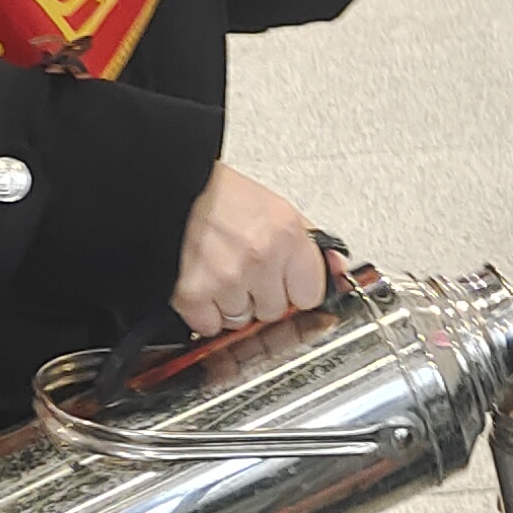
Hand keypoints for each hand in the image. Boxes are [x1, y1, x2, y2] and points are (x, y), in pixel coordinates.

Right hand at [173, 161, 328, 338]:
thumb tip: (339, 269)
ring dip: (232, 304)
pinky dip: (204, 313)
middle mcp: (260, 257)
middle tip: (245, 270)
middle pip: (275, 312)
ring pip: (242, 321)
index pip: (310, 296)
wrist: (173, 186)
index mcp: (287, 235)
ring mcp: (227, 278)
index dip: (294, 291)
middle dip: (261, 296)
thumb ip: (312, 244)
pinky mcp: (194, 293)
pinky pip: (210, 326)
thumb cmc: (223, 197)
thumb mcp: (279, 210)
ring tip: (221, 272)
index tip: (284, 283)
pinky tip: (204, 286)